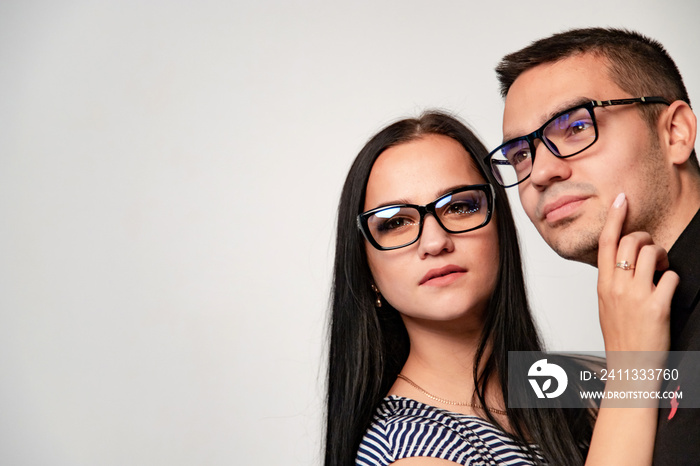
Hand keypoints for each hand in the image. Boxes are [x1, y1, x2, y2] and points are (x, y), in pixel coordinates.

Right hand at [597, 193, 678, 351]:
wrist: (631, 367)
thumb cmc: (621, 337)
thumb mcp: (606, 305)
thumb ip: (613, 281)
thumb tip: (625, 261)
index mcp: (603, 284)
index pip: (606, 243)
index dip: (615, 218)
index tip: (621, 200)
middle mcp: (617, 286)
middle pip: (632, 241)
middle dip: (648, 239)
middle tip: (654, 251)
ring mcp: (636, 295)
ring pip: (653, 253)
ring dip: (664, 256)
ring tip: (663, 270)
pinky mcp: (657, 305)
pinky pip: (671, 276)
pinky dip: (673, 280)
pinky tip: (668, 292)